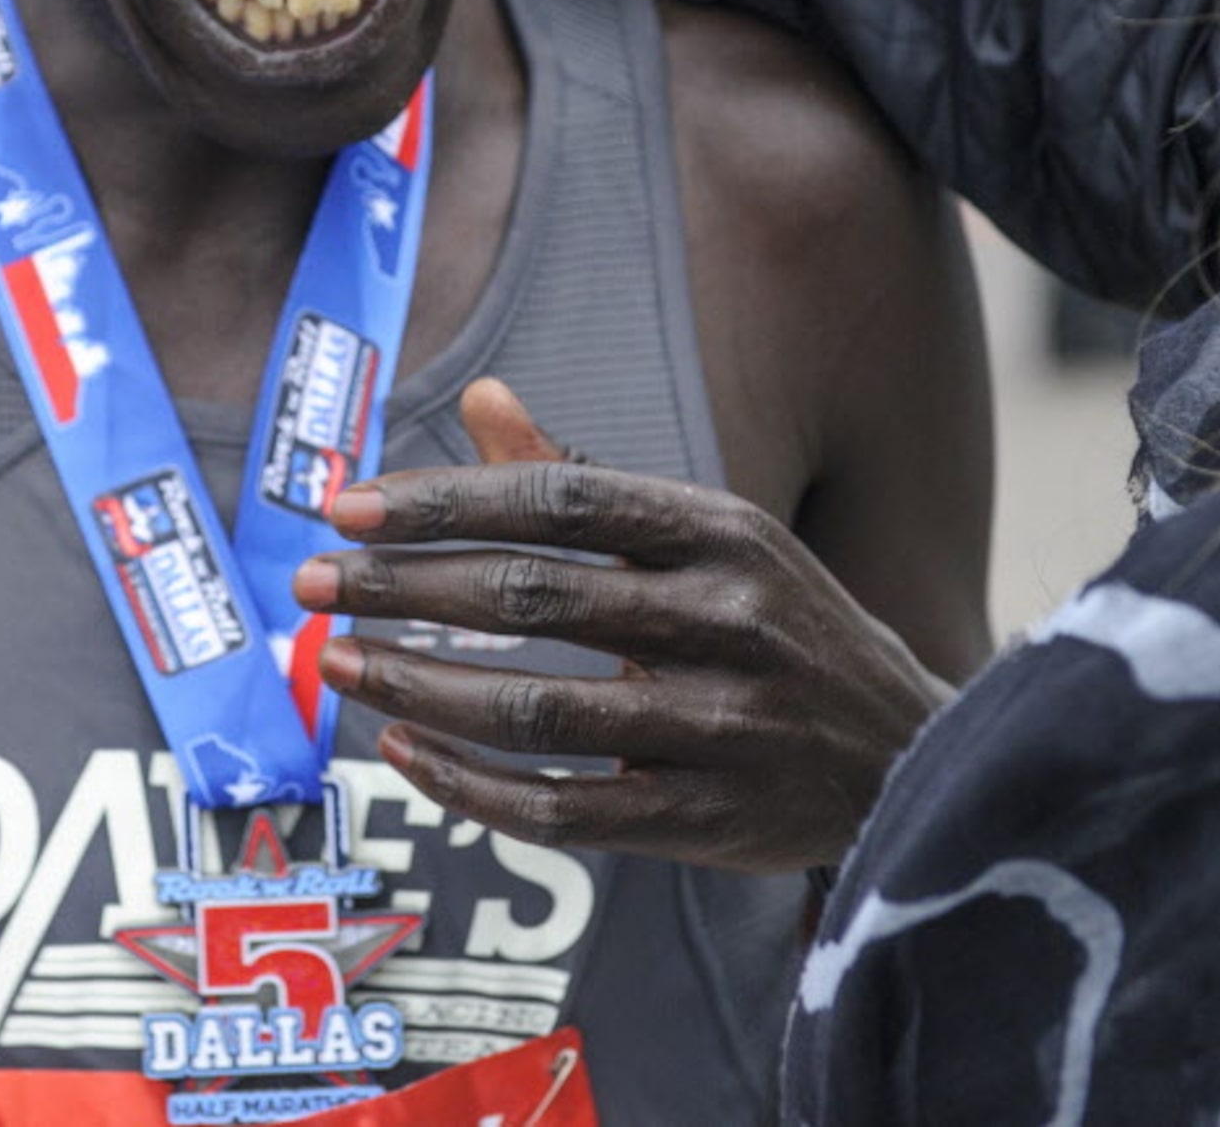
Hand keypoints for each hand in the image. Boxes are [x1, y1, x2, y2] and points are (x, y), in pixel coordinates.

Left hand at [292, 379, 951, 875]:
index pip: (558, 500)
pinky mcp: (704, 820)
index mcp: (722, 533)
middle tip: (312, 584)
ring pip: (532, 709)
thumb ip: (585, 477)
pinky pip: (559, 809)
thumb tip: (480, 399)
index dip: (442, 500)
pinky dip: (468, 784)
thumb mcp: (711, 537)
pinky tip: (405, 751)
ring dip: (416, 686)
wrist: (908, 760)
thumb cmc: (778, 630)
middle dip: (403, 587)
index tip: (345, 505)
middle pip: (530, 597)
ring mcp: (719, 727)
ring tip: (338, 666)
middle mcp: (726, 620)